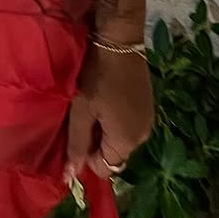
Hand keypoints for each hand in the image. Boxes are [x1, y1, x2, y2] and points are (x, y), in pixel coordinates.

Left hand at [64, 44, 154, 183]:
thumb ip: (76, 144)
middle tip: (81, 116)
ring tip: (92, 105)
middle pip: (114, 154)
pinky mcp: (148, 104)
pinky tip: (105, 98)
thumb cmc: (96, 75)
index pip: (104, 168)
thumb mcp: (80, 109)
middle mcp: (143, 136)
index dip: (86, 155)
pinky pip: (129, 124)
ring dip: (105, 129)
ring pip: (121, 138)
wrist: (119, 39)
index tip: (75, 131)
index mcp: (127, 142)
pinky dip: (115, 118)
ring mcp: (148, 119)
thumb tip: (70, 178)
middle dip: (96, 142)